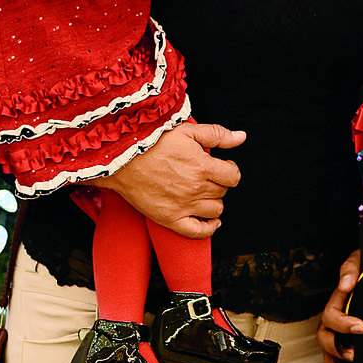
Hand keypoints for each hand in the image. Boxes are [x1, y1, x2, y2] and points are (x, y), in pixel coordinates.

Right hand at [97, 119, 243, 237]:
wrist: (120, 159)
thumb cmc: (151, 142)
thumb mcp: (187, 130)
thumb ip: (217, 134)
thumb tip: (241, 137)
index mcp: (202, 166)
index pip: (233, 176)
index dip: (230, 170)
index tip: (222, 167)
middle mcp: (195, 188)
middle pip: (223, 192)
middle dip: (219, 183)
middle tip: (206, 176)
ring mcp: (183, 205)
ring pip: (215, 210)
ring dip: (214, 201)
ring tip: (203, 192)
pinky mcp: (170, 218)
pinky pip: (198, 231)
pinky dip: (209, 228)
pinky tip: (210, 220)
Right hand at [318, 249, 362, 362]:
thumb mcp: (360, 261)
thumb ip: (352, 268)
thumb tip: (347, 284)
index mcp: (337, 303)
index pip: (332, 316)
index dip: (343, 324)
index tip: (362, 328)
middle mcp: (334, 321)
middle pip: (325, 338)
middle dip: (338, 347)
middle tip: (357, 354)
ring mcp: (338, 334)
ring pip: (327, 352)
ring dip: (337, 362)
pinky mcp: (346, 344)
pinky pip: (336, 361)